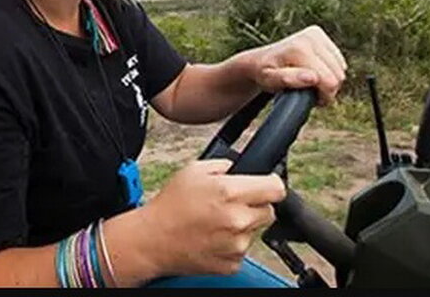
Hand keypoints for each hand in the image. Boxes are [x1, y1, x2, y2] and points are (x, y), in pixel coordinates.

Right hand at [140, 159, 284, 276]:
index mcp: (230, 192)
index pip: (276, 189)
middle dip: (254, 205)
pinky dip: (232, 244)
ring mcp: (236, 245)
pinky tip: (212, 237)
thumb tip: (239, 168)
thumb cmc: (170, 206)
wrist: (153, 240)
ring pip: (255, 231)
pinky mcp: (232, 264)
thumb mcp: (194, 170)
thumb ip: (224, 165)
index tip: (265, 185)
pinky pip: (242, 250)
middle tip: (232, 204)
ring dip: (242, 225)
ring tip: (215, 221)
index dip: (271, 184)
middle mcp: (238, 220)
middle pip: (269, 210)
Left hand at [237, 24, 346, 104]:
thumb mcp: (270, 81)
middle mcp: (310, 37)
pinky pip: (339, 60)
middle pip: (338, 75)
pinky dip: (330, 70)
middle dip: (327, 88)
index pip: (330, 81)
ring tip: (310, 82)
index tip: (309, 99)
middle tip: (308, 91)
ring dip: (329, 79)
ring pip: (341, 68)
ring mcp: (315, 33)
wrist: (259, 60)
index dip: (323, 96)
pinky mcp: (319, 34)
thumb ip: (289, 80)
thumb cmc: (264, 73)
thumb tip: (312, 77)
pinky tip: (315, 71)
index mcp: (299, 49)